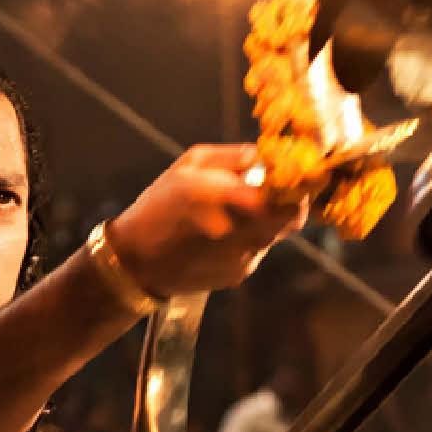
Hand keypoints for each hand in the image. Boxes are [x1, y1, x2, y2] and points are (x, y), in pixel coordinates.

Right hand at [109, 143, 304, 299]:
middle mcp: (242, 231)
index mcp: (228, 197)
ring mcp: (243, 257)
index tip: (287, 175)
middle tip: (268, 191)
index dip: (295, 186)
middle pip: (292, 217)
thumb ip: (232, 157)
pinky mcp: (239, 275)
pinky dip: (246, 240)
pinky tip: (218, 236)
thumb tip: (263, 156)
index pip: (289, 196)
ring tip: (231, 214)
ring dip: (264, 221)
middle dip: (286, 202)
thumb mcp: (188, 165)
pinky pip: (256, 251)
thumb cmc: (159, 206)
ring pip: (274, 234)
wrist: (135, 262)